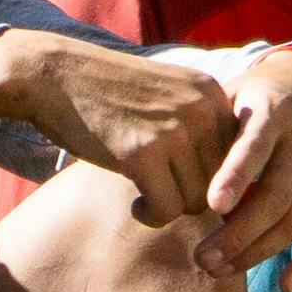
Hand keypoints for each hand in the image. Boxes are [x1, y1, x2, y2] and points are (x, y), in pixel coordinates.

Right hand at [0, 32, 291, 270]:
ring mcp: (175, 131)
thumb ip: (200, 125)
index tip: (182, 179)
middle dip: (192, 195)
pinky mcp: (144, 155)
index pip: (237, 156)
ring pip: (197, 201)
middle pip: (221, 182)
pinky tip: (135, 205)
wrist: (54, 75)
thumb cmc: (108, 92)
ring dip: (171, 208)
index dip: (211, 176)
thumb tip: (227, 188)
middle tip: (161, 192)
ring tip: (145, 196)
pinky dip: (152, 216)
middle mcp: (202, 109)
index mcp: (211, 92)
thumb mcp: (167, 94)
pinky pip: (168, 210)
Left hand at [201, 42, 291, 285]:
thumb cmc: (250, 99)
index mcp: (273, 113)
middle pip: (275, 197)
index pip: (256, 146)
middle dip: (238, 233)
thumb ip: (206, 130)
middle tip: (200, 257)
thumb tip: (164, 171)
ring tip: (218, 270)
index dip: (237, 176)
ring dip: (258, 252)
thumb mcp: (228, 97)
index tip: (213, 204)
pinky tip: (285, 287)